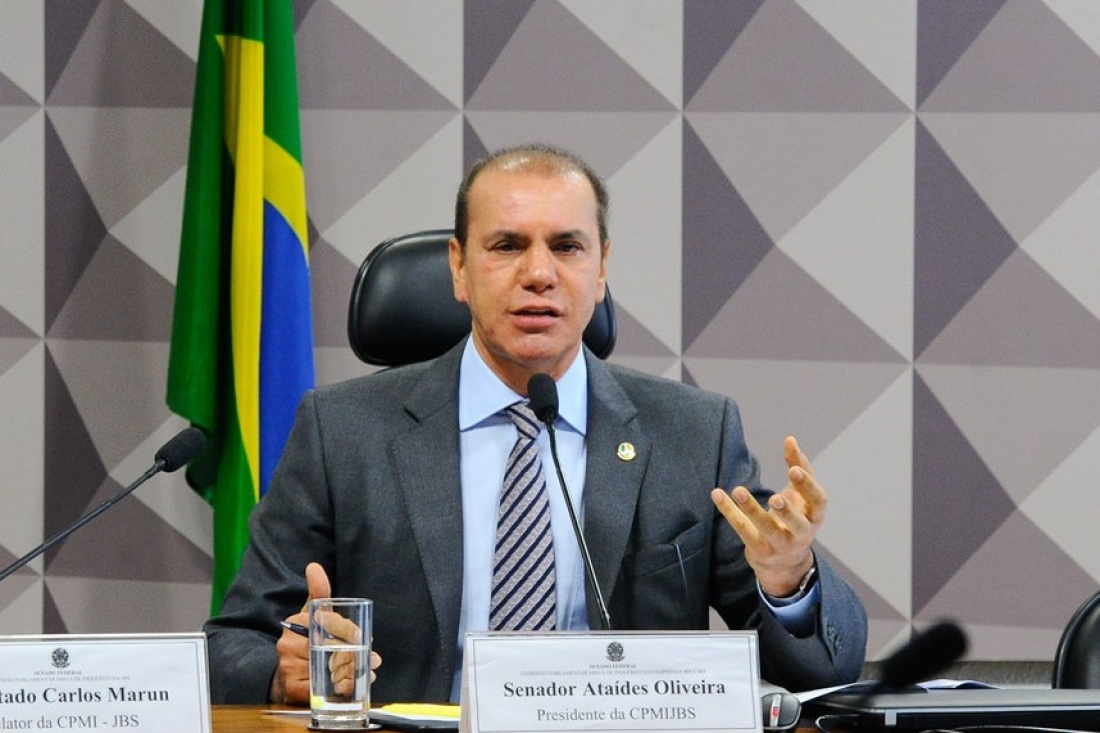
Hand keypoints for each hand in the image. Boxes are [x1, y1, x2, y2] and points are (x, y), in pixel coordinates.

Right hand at [268, 563, 383, 704]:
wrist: (286, 675)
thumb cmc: (304, 640)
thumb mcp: (311, 614)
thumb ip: (318, 593)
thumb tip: (314, 566)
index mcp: (298, 621)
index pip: (325, 620)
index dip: (345, 628)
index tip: (361, 635)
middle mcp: (289, 642)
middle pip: (329, 646)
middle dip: (355, 653)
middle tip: (373, 660)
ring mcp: (288, 665)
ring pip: (329, 669)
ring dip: (352, 673)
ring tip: (366, 674)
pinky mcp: (292, 686)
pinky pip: (320, 688)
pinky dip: (339, 689)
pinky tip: (350, 688)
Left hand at [711, 436, 824, 596]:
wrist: (785, 563)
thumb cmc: (795, 519)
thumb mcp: (800, 495)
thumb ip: (798, 467)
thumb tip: (790, 439)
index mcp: (814, 516)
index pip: (818, 501)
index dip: (807, 485)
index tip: (794, 469)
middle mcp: (801, 533)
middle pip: (797, 524)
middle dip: (787, 511)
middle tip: (774, 498)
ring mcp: (780, 545)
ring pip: (767, 530)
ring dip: (752, 510)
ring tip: (738, 490)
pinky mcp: (759, 550)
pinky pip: (743, 530)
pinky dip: (729, 511)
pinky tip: (716, 494)